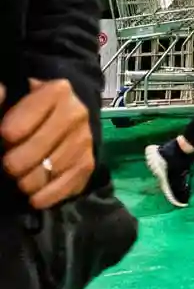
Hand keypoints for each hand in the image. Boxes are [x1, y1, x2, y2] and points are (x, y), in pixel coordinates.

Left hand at [0, 78, 94, 209]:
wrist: (67, 117)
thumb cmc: (33, 110)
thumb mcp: (15, 99)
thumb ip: (1, 100)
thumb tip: (0, 93)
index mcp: (57, 91)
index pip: (18, 127)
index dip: (5, 137)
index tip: (4, 138)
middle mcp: (76, 113)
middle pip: (33, 153)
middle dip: (13, 164)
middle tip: (9, 163)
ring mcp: (84, 140)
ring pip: (46, 173)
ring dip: (26, 182)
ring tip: (21, 176)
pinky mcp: (88, 164)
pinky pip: (62, 189)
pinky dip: (44, 197)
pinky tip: (34, 196)